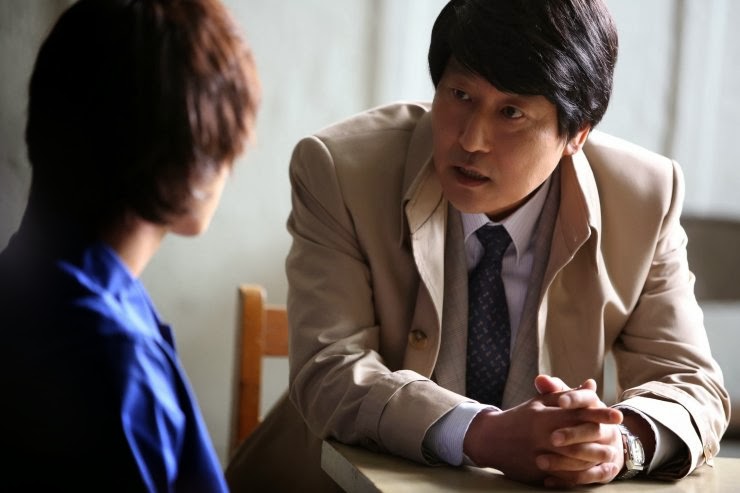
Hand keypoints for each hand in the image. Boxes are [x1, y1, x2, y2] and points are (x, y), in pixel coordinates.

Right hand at [462, 381, 620, 484]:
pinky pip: (561, 474)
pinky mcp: (536, 471)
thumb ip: (565, 395)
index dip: (598, 413)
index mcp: (543, 416)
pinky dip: (578, 472)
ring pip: (572, 458)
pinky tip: (591, 470)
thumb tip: (590, 385)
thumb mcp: (539, 403)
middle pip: (577, 435)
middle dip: (600, 434)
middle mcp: (542, 435)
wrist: (490, 440)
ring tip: (610, 454)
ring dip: (593, 456)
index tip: (617, 415)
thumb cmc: (518, 418)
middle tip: (619, 435)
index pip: (576, 413)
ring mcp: (539, 454)